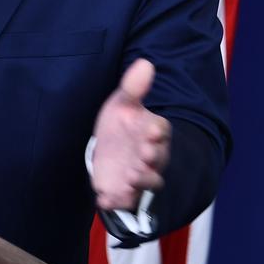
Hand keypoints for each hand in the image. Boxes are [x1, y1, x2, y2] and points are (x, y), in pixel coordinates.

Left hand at [91, 59, 171, 209]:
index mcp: (152, 131)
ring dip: (140, 181)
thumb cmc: (123, 125)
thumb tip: (145, 63)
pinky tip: (103, 199)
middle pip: (157, 159)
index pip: (160, 130)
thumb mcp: (124, 104)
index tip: (152, 129)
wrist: (111, 150)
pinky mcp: (123, 191)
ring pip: (146, 182)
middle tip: (145, 155)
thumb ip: (133, 87)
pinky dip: (115, 200)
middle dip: (152, 158)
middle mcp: (150, 156)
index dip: (156, 131)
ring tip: (130, 177)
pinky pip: (123, 200)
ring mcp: (138, 175)